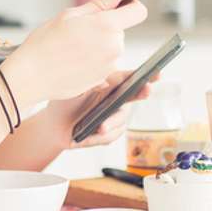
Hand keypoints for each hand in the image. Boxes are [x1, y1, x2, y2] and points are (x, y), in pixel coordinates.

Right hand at [0, 0, 147, 105]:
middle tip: (77, 33)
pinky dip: (93, 62)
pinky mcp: (103, 80)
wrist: (30, 76)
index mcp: (106, 26)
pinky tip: (72, 63)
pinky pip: (104, 64)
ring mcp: (109, 66)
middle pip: (120, 31)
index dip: (131, 7)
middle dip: (104, 29)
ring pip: (111, 48)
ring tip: (72, 50)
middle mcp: (113, 47)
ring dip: (98, 46)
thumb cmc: (44, 44)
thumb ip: (100, 3)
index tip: (119, 9)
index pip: (138, 12)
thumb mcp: (70, 15)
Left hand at [44, 69, 159, 148]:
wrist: (54, 128)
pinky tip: (87, 136)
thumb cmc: (63, 104)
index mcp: (107, 84)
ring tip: (99, 128)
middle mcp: (115, 98)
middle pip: (133, 96)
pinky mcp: (111, 132)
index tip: (156, 73)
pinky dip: (98, 137)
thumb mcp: (71, 91)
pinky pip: (112, 136)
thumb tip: (104, 81)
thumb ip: (88, 85)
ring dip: (110, 125)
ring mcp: (114, 116)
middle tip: (145, 89)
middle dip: (142, 92)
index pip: (127, 78)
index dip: (143, 75)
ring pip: (120, 120)